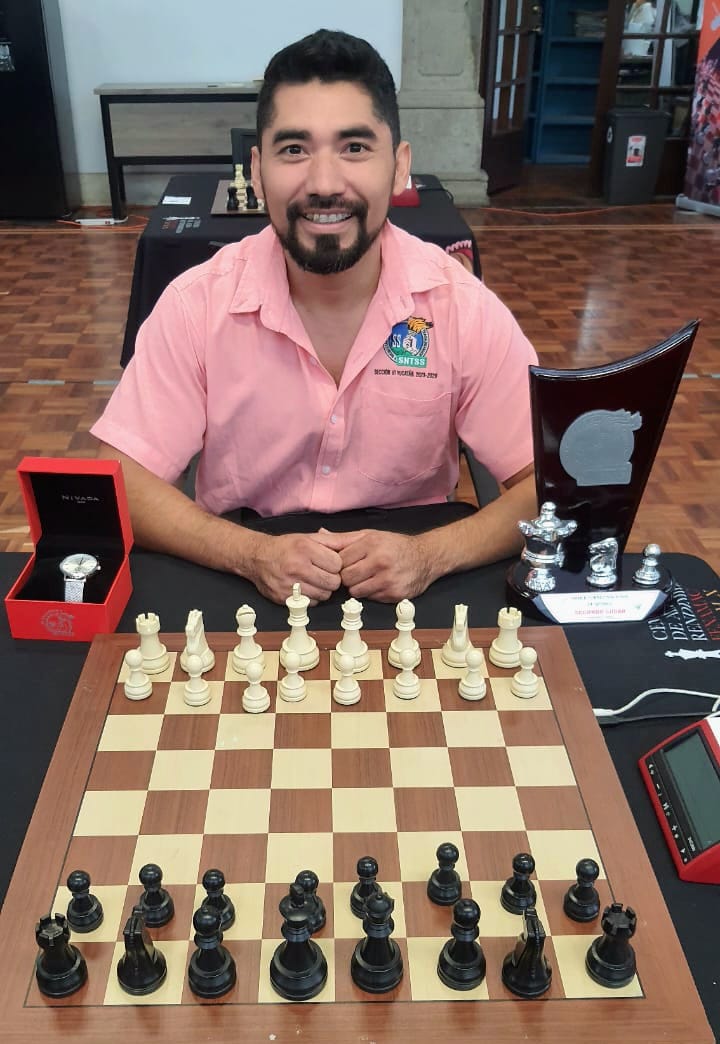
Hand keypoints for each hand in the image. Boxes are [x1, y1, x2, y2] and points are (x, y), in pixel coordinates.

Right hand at [245, 532, 341, 603]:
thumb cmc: (286, 547)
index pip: (337, 564)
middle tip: (323, 573)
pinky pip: (310, 604)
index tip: (329, 563)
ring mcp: (290, 584)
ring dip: (322, 589)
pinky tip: (304, 587)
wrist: (257, 557)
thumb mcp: (309, 537)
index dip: (336, 565)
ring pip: (323, 595)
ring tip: (313, 580)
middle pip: (333, 582)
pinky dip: (311, 598)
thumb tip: (359, 540)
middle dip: (331, 579)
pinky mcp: (284, 598)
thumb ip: (334, 540)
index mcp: (305, 549)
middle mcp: (297, 567)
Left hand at [317, 529, 435, 601]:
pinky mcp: (394, 594)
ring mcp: (388, 580)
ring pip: (356, 592)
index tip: (347, 563)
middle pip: (346, 578)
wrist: (426, 557)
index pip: (340, 561)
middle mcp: (380, 561)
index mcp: (371, 544)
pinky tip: (379, 584)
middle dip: (348, 577)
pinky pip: (370, 599)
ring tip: (368, 578)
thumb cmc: (394, 545)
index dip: (341, 564)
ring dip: (358, 587)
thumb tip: (320, 535)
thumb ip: (344, 539)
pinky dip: (372, 593)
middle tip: (356, 572)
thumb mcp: (370, 536)